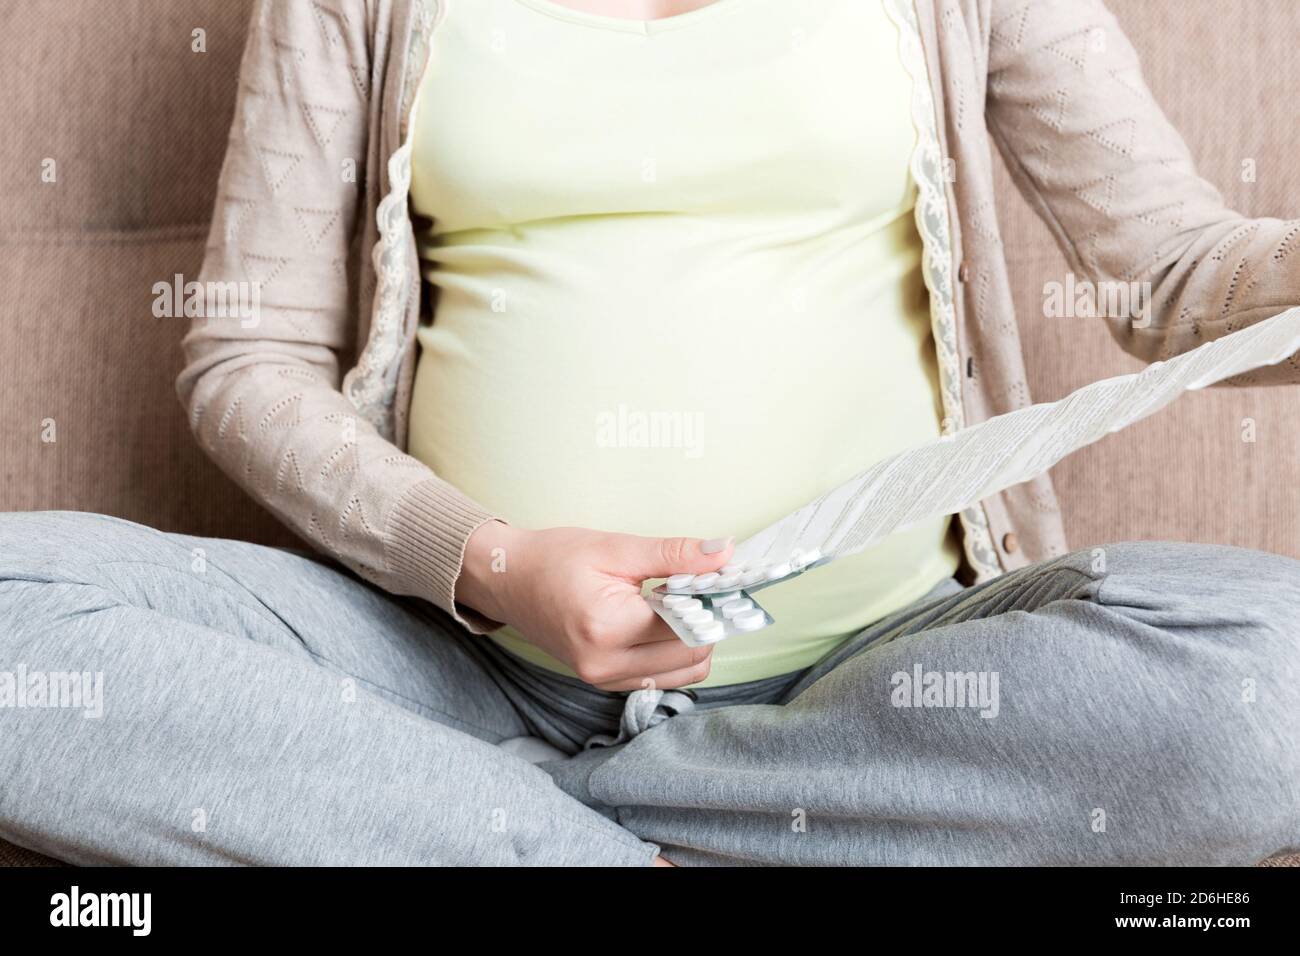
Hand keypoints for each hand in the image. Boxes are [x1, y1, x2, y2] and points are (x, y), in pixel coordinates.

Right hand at [455, 521, 733, 690]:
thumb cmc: (552, 559)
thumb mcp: (615, 546)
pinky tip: (662, 621)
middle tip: (701, 587)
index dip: (712, 601)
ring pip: (684, 673)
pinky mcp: (606, 683)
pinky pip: (662, 677)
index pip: (688, 625)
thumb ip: (674, 554)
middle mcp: (606, 664)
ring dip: (694, 640)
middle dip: (707, 621)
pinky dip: (674, 652)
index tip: (723, 579)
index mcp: (607, 627)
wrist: (506, 581)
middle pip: (693, 655)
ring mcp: (605, 680)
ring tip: (678, 604)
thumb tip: (723, 553)